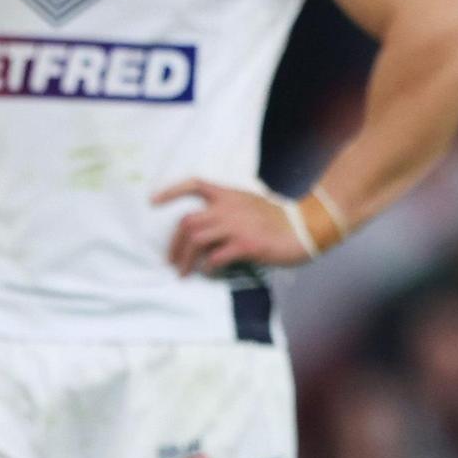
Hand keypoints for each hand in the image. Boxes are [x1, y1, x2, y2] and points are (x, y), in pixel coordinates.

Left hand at [153, 179, 313, 273]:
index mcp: (229, 195)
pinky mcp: (246, 245)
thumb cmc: (277, 219)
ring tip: (183, 272)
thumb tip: (205, 230)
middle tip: (171, 260)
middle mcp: (229, 208)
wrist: (304, 228)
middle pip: (188, 222)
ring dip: (185, 259)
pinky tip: (208, 272)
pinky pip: (216, 257)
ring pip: (196, 240)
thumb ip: (227, 211)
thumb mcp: (249, 205)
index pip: (195, 184)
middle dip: (174, 244)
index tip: (153, 202)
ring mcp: (237, 226)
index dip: (171, 191)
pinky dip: (207, 267)